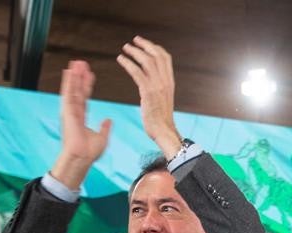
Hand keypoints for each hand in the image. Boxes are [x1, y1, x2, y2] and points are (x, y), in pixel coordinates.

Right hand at [52, 60, 112, 189]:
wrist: (82, 157)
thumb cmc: (89, 152)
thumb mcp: (101, 138)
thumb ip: (104, 128)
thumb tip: (108, 121)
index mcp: (81, 117)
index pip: (84, 97)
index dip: (87, 85)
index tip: (89, 75)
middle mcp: (74, 112)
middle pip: (77, 90)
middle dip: (79, 77)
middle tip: (82, 63)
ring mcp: (69, 111)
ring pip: (72, 89)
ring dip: (74, 76)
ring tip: (76, 63)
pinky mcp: (67, 111)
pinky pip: (68, 93)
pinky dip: (69, 82)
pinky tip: (70, 71)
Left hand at [117, 36, 182, 156]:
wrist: (164, 131)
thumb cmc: (161, 120)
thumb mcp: (163, 99)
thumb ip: (159, 88)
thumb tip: (152, 82)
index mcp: (170, 82)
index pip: (165, 58)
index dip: (155, 48)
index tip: (144, 44)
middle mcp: (165, 81)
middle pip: (157, 55)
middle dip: (145, 45)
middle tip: (133, 41)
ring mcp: (158, 86)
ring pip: (147, 61)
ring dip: (135, 52)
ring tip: (125, 48)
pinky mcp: (148, 92)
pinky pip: (137, 73)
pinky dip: (128, 63)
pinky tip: (121, 59)